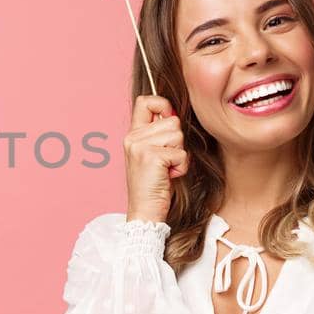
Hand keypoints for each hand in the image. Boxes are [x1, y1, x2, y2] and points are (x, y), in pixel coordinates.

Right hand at [124, 95, 187, 222]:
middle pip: (172, 120)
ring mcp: (139, 146)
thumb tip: (175, 113)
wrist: (145, 212)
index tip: (168, 122)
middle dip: (177, 141)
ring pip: (178, 135)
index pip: (145, 100)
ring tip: (167, 169)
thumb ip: (159, 133)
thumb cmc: (155, 185)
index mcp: (132, 134)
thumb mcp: (154, 154)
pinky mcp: (151, 157)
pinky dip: (181, 166)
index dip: (162, 105)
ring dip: (180, 155)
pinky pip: (181, 152)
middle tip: (166, 161)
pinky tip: (169, 176)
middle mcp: (132, 137)